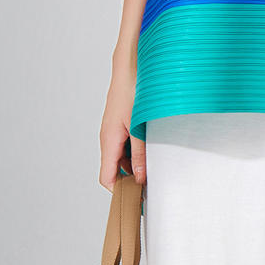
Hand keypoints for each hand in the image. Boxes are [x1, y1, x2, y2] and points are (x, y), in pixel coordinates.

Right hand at [99, 46, 145, 191]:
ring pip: (123, 156)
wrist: (129, 65)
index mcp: (108, 141)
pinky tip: (153, 143)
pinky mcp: (121, 122)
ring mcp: (114, 130)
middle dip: (132, 177)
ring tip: (156, 160)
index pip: (107, 178)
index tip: (138, 198)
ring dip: (137, 161)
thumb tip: (140, 177)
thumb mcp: (138, 125)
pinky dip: (138, 147)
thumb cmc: (131, 90)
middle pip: (116, 169)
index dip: (120, 191)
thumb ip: (140, 152)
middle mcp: (108, 138)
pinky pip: (127, 143)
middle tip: (153, 181)